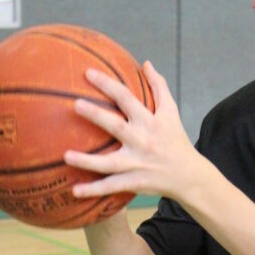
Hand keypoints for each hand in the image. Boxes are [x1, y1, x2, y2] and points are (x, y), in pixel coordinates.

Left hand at [64, 61, 201, 201]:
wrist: (188, 175)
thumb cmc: (176, 139)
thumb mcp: (171, 112)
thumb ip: (159, 87)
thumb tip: (145, 64)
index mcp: (150, 121)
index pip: (126, 98)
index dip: (108, 84)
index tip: (88, 73)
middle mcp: (143, 141)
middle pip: (116, 126)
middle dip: (96, 115)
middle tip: (76, 104)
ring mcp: (137, 164)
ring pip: (109, 163)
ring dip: (87, 161)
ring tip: (66, 156)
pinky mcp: (134, 183)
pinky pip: (111, 187)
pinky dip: (93, 190)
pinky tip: (74, 191)